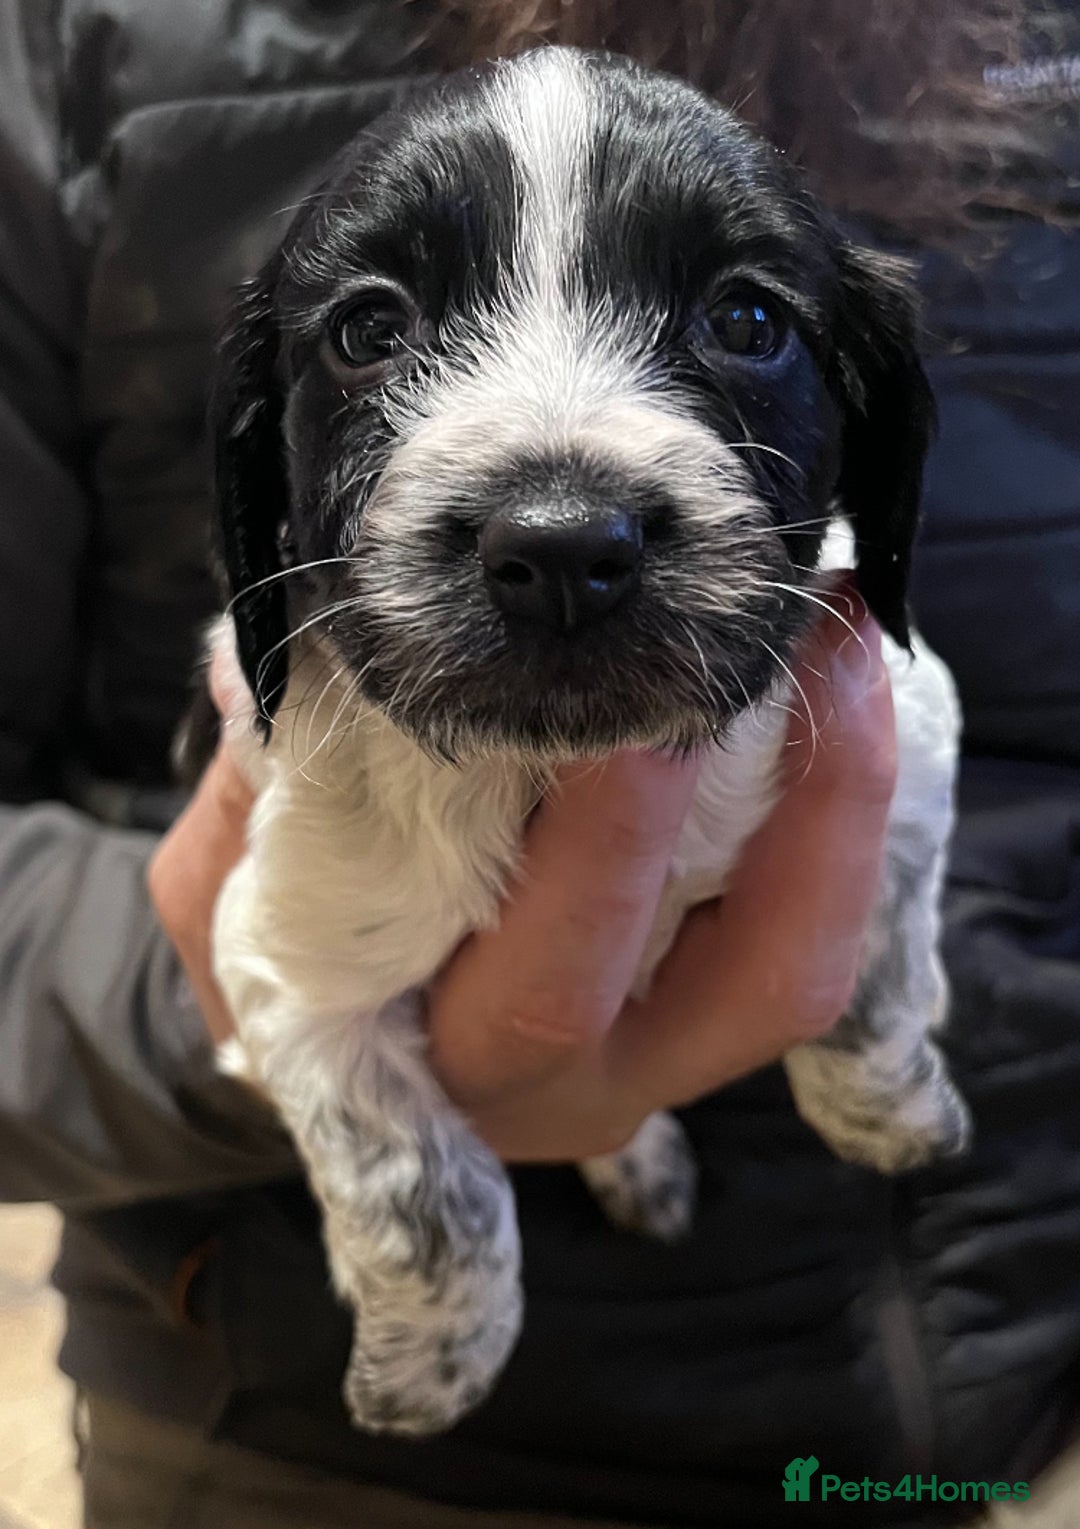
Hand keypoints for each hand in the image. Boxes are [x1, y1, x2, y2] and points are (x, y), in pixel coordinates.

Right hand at [148, 588, 895, 1158]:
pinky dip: (838, 806)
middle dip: (782, 808)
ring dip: (847, 798)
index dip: (602, 864)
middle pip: (742, 988)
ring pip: (808, 959)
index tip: (628, 722)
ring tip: (834, 636)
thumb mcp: (223, 880)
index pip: (546, 995)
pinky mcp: (711, 999)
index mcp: (444, 1071)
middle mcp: (582, 1086)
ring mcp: (666, 1053)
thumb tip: (300, 654)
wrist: (325, 1034)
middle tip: (769, 640)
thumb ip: (265, 783)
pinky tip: (825, 680)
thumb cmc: (269, 947)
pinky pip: (810, 918)